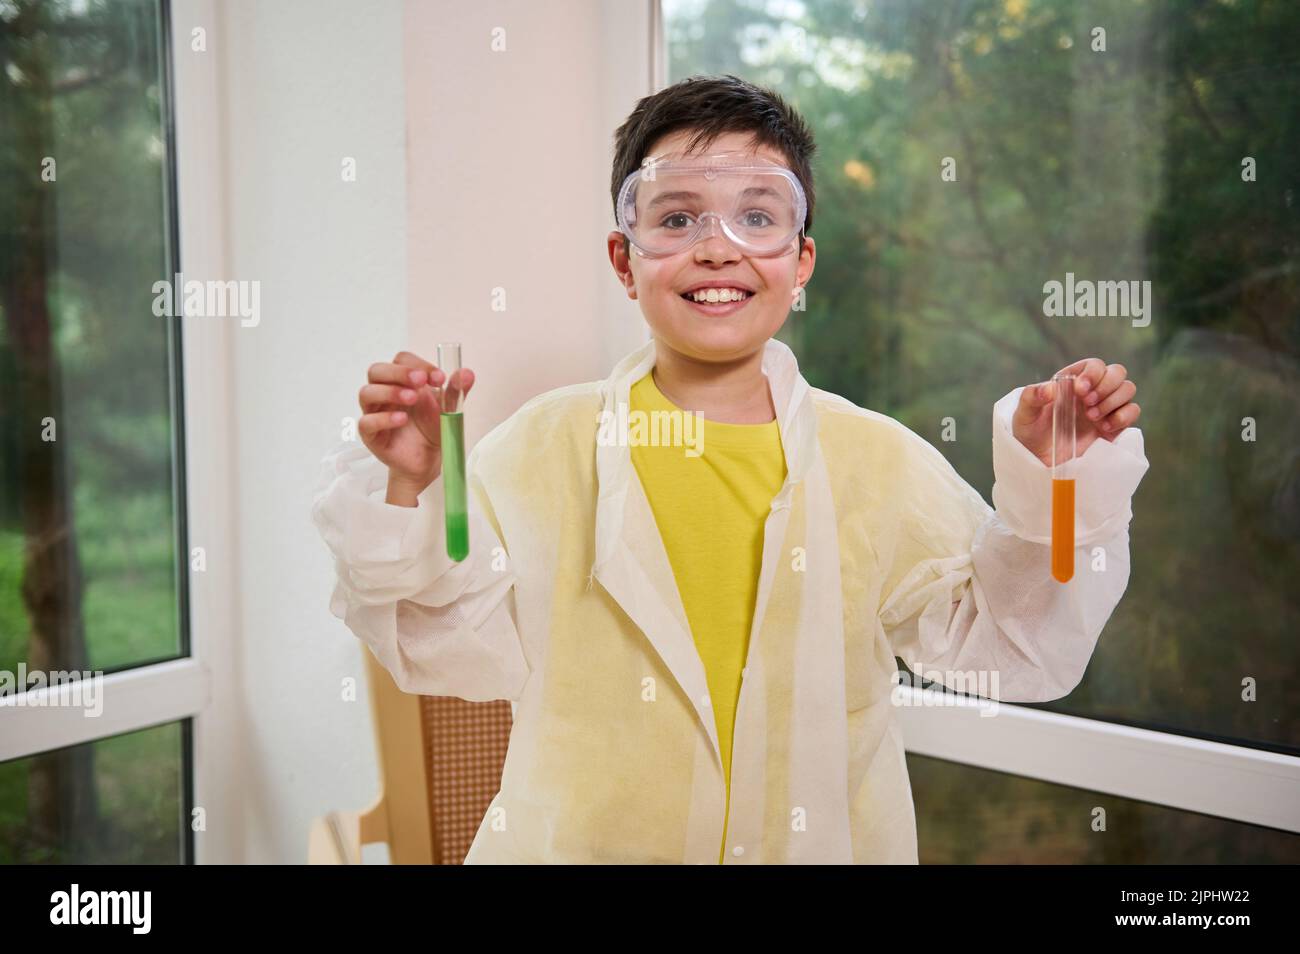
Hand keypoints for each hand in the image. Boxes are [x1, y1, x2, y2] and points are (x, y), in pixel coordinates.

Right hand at [357, 350, 474, 493]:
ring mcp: (374, 412)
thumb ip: (456, 391)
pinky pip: (366, 422)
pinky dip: (383, 418)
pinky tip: (401, 419)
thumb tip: (467, 373)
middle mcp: (384, 393)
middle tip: (420, 380)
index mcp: (402, 381)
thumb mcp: (447, 408)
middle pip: (377, 371)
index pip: (401, 360)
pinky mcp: (370, 435)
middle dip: (399, 372)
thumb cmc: (432, 428)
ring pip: (366, 393)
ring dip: (389, 391)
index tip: (439, 378)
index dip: (418, 364)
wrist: (428, 460)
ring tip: (412, 398)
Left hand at [1012, 357, 1139, 466]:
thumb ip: (1031, 397)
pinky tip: (1104, 427)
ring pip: (1128, 389)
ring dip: (1113, 401)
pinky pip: (1133, 411)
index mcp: (1073, 381)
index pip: (1095, 365)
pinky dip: (1123, 417)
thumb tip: (1050, 388)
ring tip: (1092, 418)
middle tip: (1088, 405)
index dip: (1092, 373)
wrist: (1040, 460)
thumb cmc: (1031, 432)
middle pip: (1117, 372)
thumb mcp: (1024, 414)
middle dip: (1106, 386)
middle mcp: (1093, 390)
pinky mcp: (1115, 425)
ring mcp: (1106, 407)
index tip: (1080, 390)